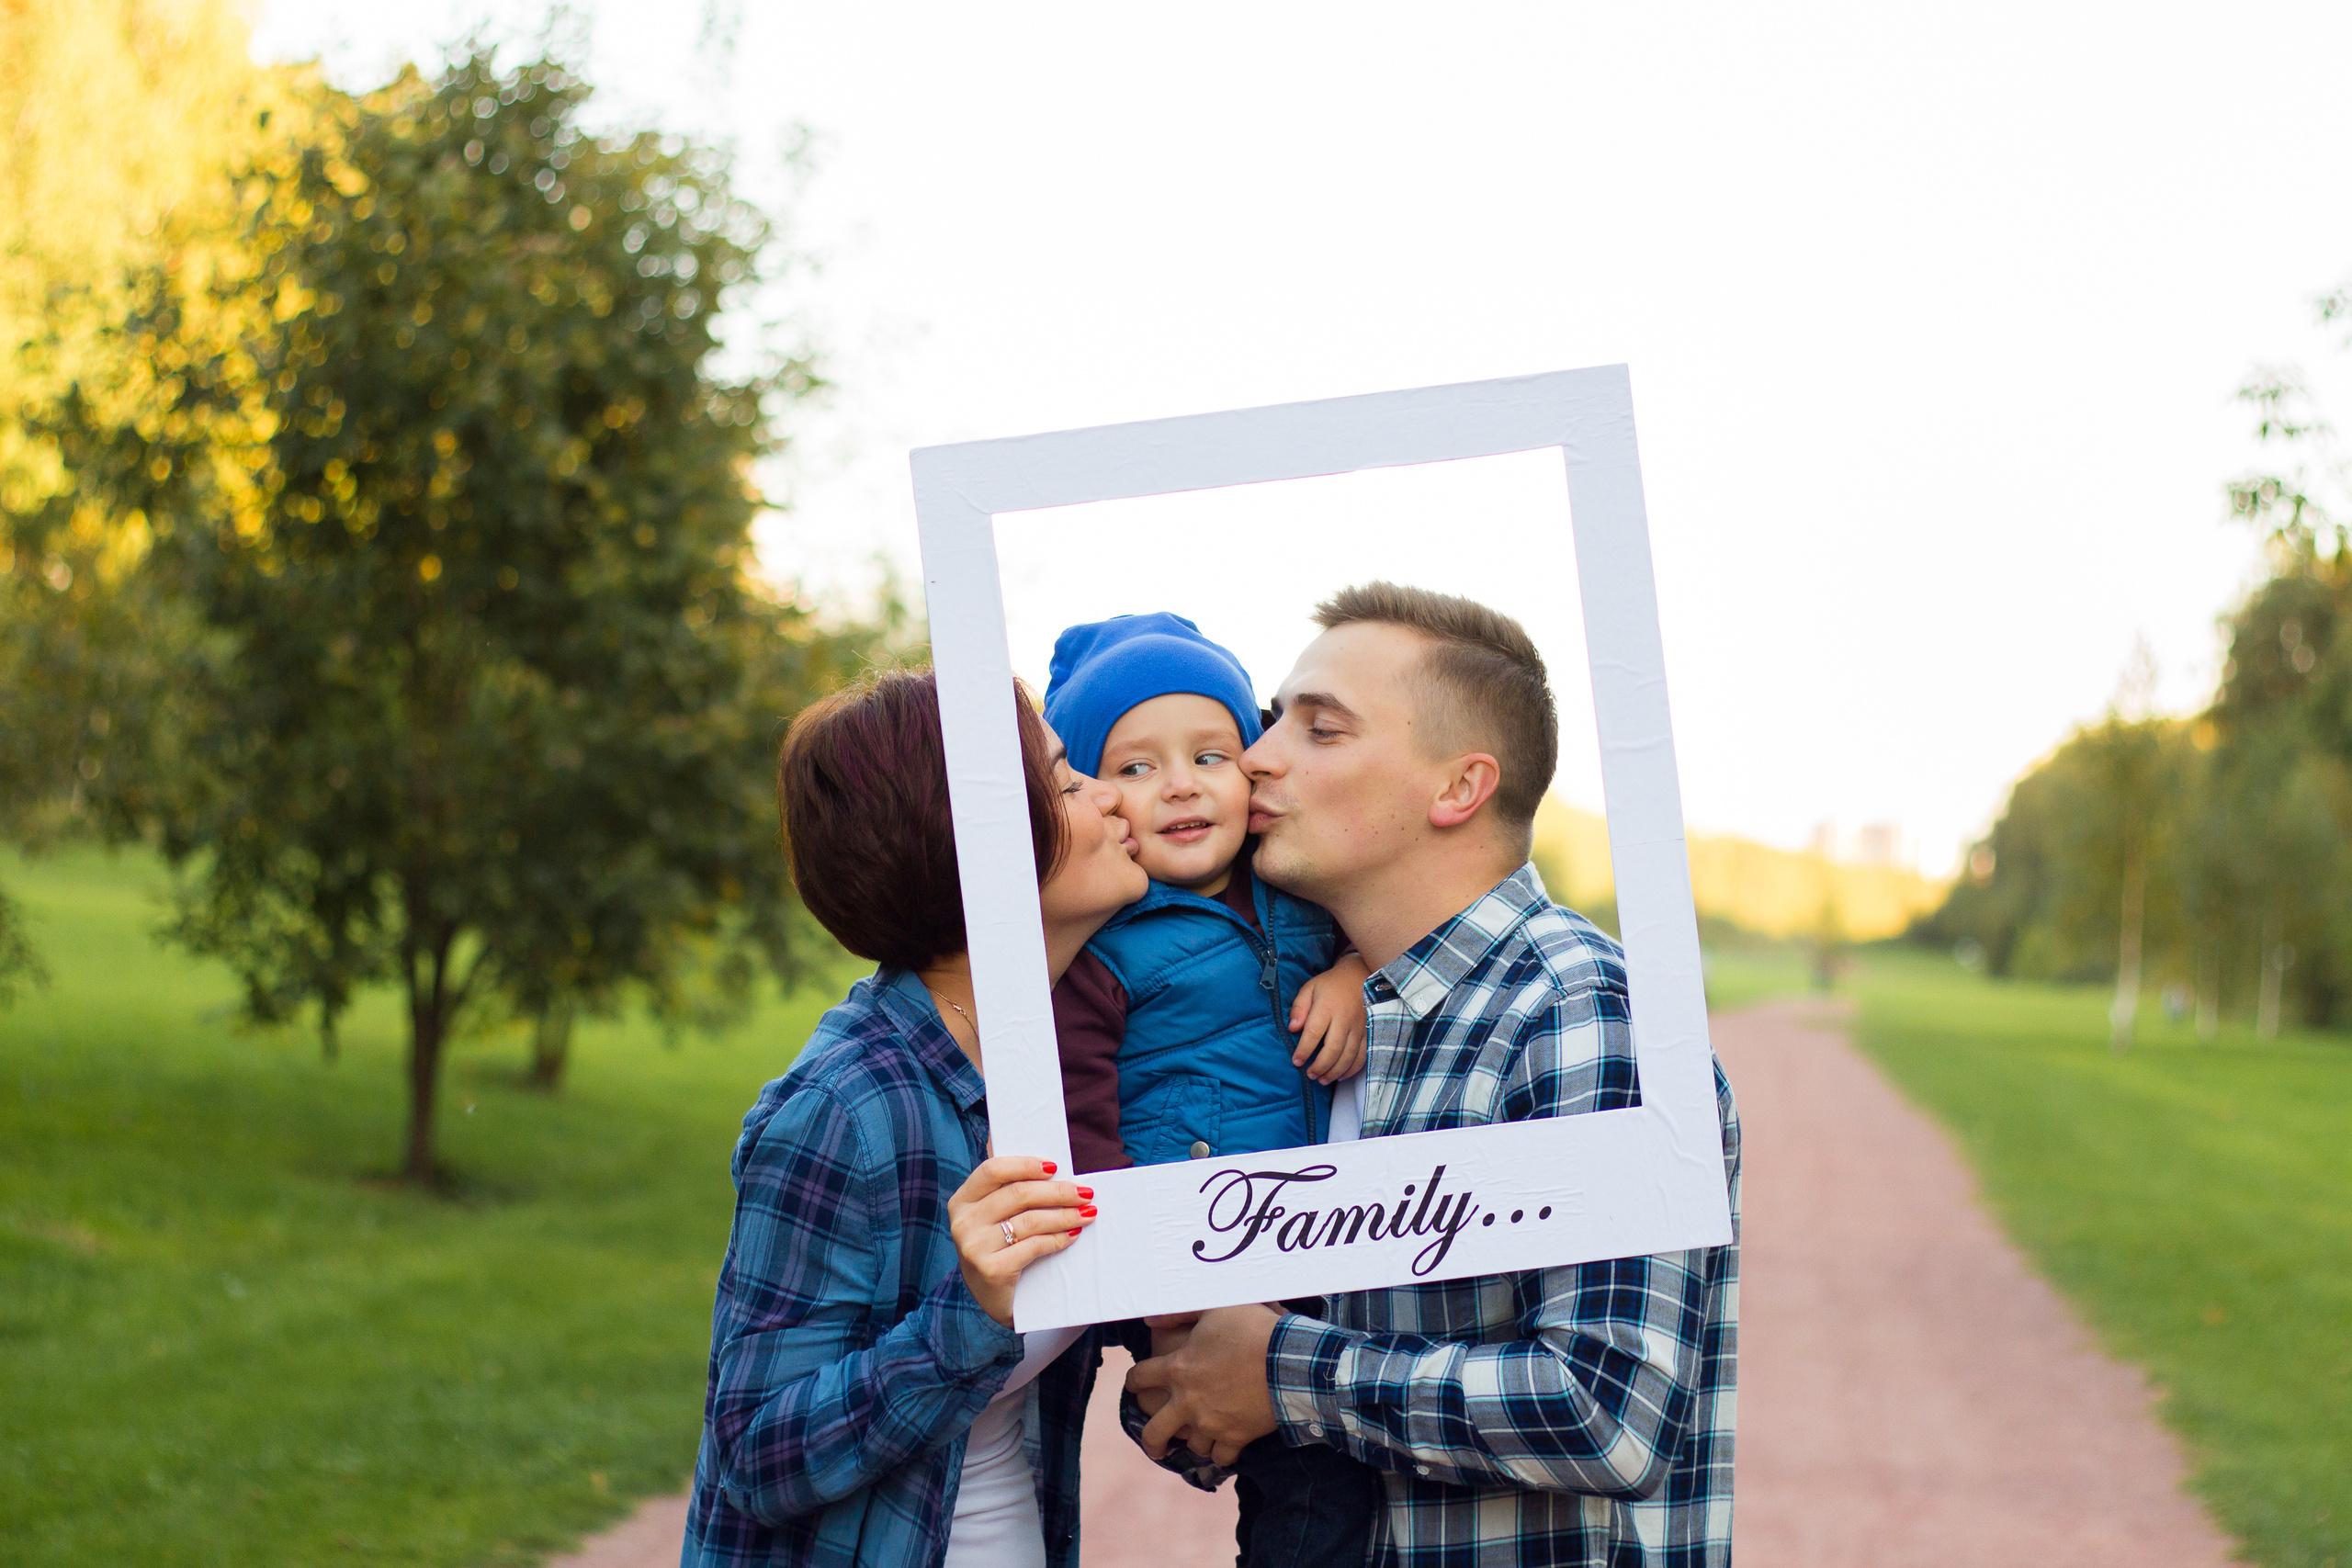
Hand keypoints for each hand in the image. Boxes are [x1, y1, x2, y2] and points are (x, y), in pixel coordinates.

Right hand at [947, 1156, 1095, 1326]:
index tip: (1055, 1167)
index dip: (1025, 1164)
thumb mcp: (994, 1218)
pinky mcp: (992, 1269)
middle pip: (1018, 1193)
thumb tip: (1051, 1168)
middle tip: (1084, 1193)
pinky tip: (1072, 1235)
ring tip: (1087, 1213)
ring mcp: (975, 1247)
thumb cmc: (999, 1248)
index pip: (993, 1170)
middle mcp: (963, 1222)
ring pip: (1030, 1220)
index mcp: (962, 1201)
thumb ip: (1010, 1192)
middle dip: (1057, 1191)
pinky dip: (1058, 1239)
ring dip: (1065, 1215)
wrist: (991, 1299)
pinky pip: (1034, 1246)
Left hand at [1126, 1303, 1281, 1465]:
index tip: (1134, 1385)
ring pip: (1193, 1446)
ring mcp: (1211, 1423)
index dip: (1133, 1381)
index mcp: (1177, 1368)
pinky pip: (1222, 1457)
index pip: (1140, 1377)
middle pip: (1154, 1432)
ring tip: (1203, 1438)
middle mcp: (1187, 1401)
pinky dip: (1223, 1453)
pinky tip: (1226, 1447)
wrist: (1286, 1359)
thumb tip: (1150, 1319)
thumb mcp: (1212, 1308)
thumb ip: (1178, 1312)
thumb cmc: (1250, 1328)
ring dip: (1197, 1442)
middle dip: (1151, 1442)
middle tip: (1156, 1445)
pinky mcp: (1235, 1437)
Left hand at [1289, 953, 1370, 1083]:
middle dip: (1320, 1066)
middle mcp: (1344, 1019)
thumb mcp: (1310, 989)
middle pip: (1333, 1049)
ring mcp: (1358, 1027)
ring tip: (1322, 1079)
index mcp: (1327, 1007)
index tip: (1296, 1061)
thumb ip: (1299, 1008)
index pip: (1314, 1033)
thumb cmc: (1330, 985)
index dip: (1304, 1050)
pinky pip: (1361, 1055)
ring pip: (1348, 1055)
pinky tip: (1340, 1075)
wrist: (1359, 976)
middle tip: (1310, 1075)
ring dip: (1335, 1071)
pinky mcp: (1367, 1032)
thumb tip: (1293, 1028)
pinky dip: (1352, 1069)